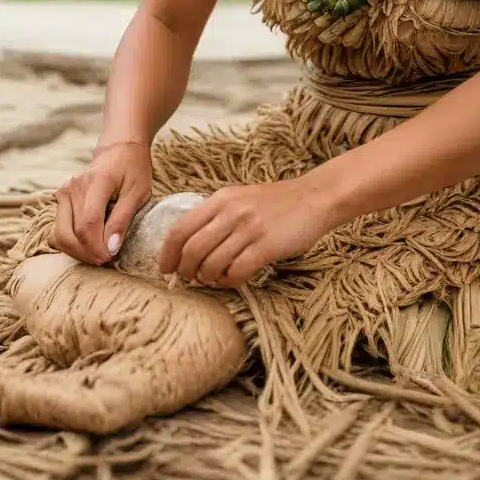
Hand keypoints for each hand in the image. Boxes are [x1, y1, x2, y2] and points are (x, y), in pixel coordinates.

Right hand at [48, 141, 151, 265]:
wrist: (118, 150)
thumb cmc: (132, 170)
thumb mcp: (138, 193)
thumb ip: (122, 220)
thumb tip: (110, 249)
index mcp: (96, 182)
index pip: (88, 223)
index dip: (97, 246)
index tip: (111, 257)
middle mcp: (74, 187)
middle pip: (70, 233)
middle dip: (87, 253)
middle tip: (106, 260)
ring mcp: (64, 193)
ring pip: (59, 235)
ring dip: (77, 251)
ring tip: (98, 254)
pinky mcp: (61, 199)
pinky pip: (58, 230)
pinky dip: (70, 244)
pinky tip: (87, 246)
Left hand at [158, 178, 332, 287]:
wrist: (313, 198)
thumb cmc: (274, 203)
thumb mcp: (239, 198)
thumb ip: (215, 215)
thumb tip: (188, 244)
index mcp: (220, 199)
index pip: (181, 228)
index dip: (168, 253)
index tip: (166, 268)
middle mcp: (231, 212)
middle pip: (192, 249)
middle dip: (186, 270)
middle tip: (190, 279)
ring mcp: (249, 228)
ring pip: (212, 263)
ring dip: (208, 278)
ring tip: (213, 279)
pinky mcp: (267, 245)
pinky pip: (237, 272)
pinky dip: (229, 281)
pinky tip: (233, 279)